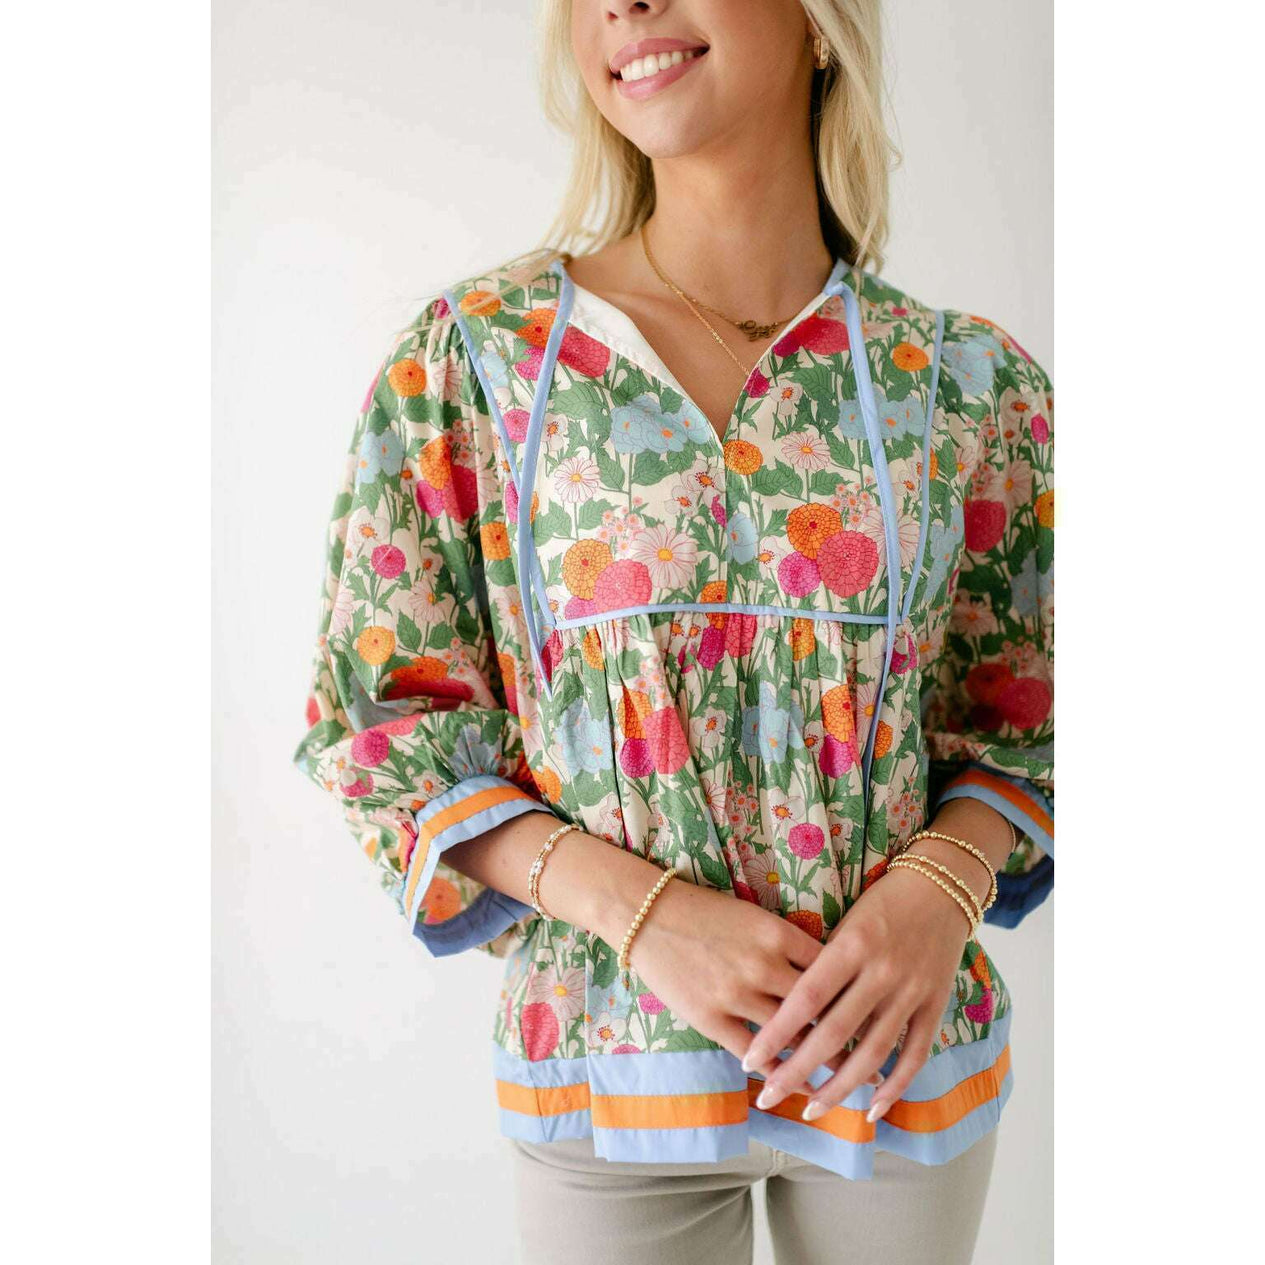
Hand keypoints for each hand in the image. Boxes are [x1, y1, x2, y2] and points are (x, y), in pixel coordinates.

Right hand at [626, 881, 881, 1092]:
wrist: (648, 914)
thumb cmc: (704, 910)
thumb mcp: (754, 916)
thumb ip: (788, 942)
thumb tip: (827, 969)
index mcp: (779, 934)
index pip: (832, 970)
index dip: (855, 995)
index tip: (875, 1015)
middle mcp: (764, 965)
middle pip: (820, 1009)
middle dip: (850, 1037)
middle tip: (874, 1060)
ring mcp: (738, 994)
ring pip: (791, 1036)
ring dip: (818, 1061)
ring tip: (841, 1081)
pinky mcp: (711, 1018)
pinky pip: (753, 1052)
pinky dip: (776, 1070)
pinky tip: (791, 1083)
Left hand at [740, 864, 972, 1122]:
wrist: (943, 886)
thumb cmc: (882, 903)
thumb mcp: (846, 923)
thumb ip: (823, 964)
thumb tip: (788, 1014)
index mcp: (851, 944)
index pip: (806, 998)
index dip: (777, 1032)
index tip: (749, 1060)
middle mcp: (881, 970)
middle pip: (834, 1032)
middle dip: (798, 1070)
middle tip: (769, 1097)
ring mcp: (911, 991)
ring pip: (872, 1052)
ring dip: (840, 1087)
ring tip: (812, 1110)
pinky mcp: (936, 1005)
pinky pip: (914, 1055)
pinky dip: (894, 1087)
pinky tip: (871, 1110)